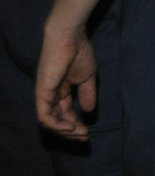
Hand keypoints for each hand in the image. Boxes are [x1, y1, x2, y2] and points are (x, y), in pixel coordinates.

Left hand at [36, 22, 95, 139]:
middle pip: (57, 120)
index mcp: (60, 90)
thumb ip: (88, 93)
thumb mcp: (88, 77)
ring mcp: (45, 94)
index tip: (88, 131)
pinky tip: (71, 126)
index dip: (76, 123)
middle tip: (85, 137)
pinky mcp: (42, 93)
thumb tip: (90, 110)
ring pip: (50, 121)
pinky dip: (57, 124)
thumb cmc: (79, 52)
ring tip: (80, 132)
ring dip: (64, 130)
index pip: (65, 113)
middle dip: (71, 131)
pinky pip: (44, 115)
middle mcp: (50, 95)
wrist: (70, 38)